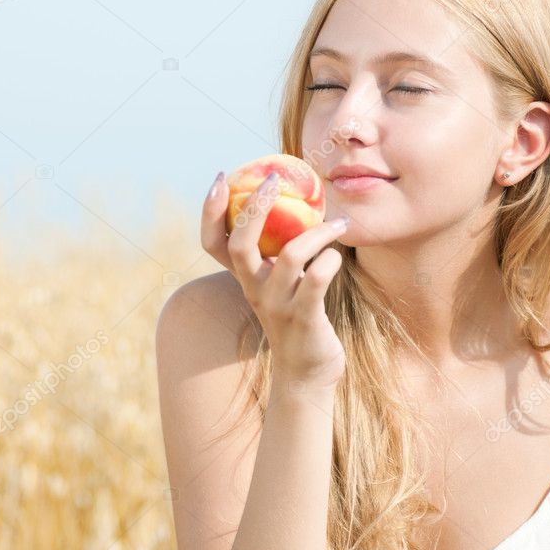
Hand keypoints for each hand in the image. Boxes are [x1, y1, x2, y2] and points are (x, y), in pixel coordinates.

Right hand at [201, 170, 349, 388]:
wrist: (306, 372)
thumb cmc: (297, 316)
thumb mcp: (278, 283)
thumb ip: (277, 252)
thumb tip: (296, 201)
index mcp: (244, 277)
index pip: (212, 241)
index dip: (209, 210)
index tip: (221, 177)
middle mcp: (253, 289)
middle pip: (239, 244)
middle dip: (255, 207)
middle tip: (274, 180)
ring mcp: (276, 305)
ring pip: (290, 256)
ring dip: (317, 233)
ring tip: (338, 224)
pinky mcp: (303, 318)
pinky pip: (317, 280)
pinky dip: (330, 260)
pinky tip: (339, 256)